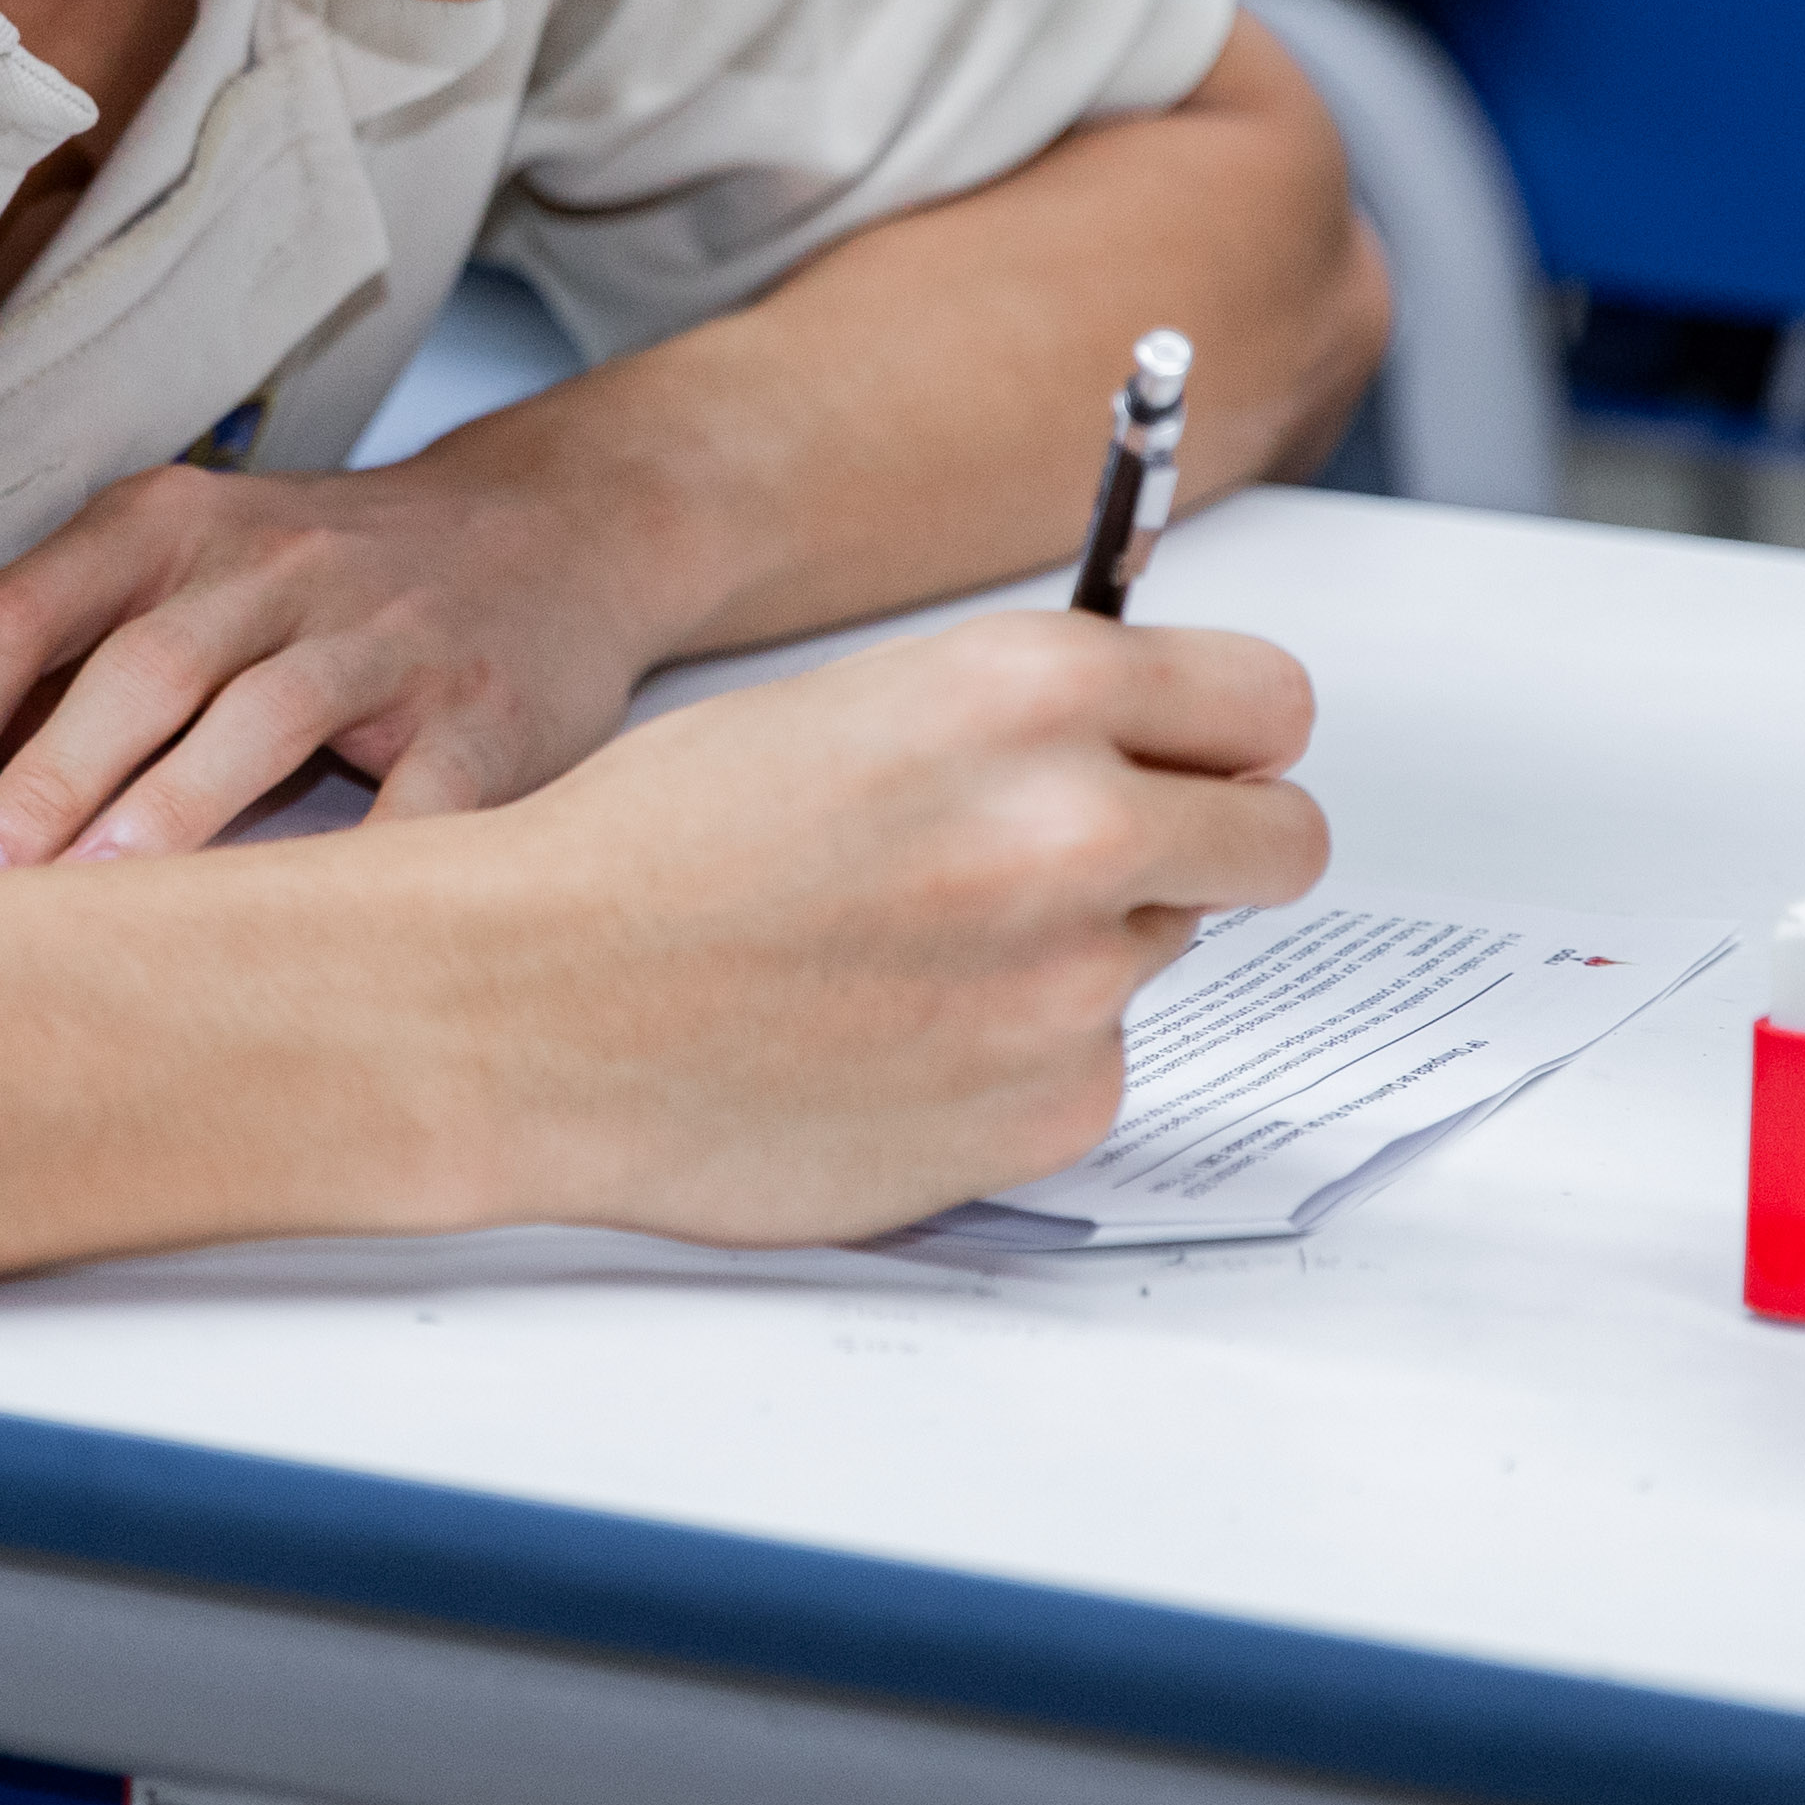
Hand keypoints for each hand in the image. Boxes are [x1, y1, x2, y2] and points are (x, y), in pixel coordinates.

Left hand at [0, 441, 660, 871]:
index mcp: (174, 525)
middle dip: (45, 787)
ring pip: (263, 718)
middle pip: (141, 669)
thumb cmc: (334, 580)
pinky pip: (417, 795)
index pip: (22, 612)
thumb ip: (80, 660)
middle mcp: (279, 561)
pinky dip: (358, 867)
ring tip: (97, 906)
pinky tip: (299, 935)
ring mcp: (388, 630)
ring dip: (171, 817)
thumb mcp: (196, 570)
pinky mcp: (486, 707)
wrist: (554, 531)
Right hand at [462, 613, 1328, 1246]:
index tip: (1199, 761)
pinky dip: (1015, 1059)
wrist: (525, 1007)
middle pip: (1280, 839)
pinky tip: (889, 1042)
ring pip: (1163, 956)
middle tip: (1102, 866)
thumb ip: (1027, 722)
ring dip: (1080, 954)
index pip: (1269, 702)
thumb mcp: (853, 705)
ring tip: (911, 957)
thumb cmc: (650, 848)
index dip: (1225, 736)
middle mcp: (1076, 829)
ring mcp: (1070, 986)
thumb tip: (1152, 757)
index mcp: (1029, 691)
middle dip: (1210, 846)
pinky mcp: (1046, 1113)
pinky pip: (1092, 1067)